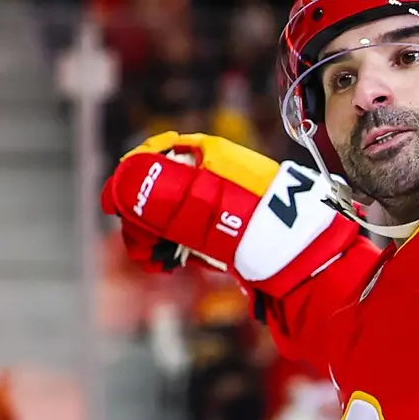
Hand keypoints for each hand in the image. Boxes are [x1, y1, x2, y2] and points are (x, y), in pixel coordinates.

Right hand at [101, 132, 283, 273]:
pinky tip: (165, 264)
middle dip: (140, 214)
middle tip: (140, 244)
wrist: (305, 264)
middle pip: (156, 187)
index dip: (130, 179)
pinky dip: (170, 246)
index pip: (156, 156)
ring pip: (167, 214)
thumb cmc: (263, 228)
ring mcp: (215, 205)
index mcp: (209, 156)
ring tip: (154, 259)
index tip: (113, 206)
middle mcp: (210, 176)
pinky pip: (184, 233)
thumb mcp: (208, 208)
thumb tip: (123, 182)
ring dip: (151, 235)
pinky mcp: (221, 234)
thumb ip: (164, 195)